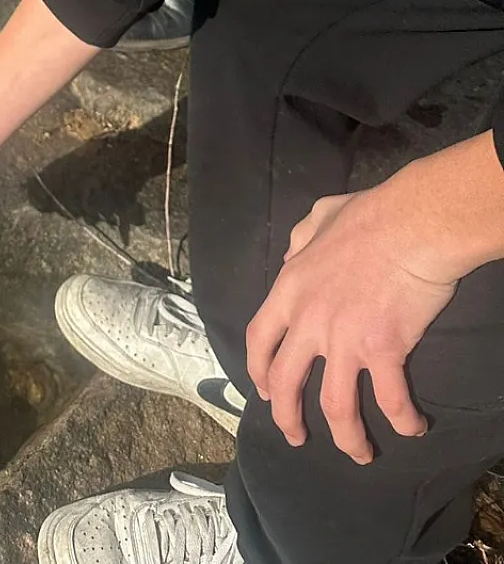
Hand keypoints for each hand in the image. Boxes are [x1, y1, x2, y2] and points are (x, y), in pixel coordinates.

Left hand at [246, 186, 455, 463]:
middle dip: (288, 418)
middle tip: (296, 438)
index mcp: (290, 289)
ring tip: (358, 453)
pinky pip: (391, 401)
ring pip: (335, 406)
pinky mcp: (384, 350)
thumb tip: (290, 257)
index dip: (258, 371)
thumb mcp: (317, 218)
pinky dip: (403, 421)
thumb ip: (299, 240)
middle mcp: (310, 321)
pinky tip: (412, 428)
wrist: (411, 224)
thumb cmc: (368, 215)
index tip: (265, 392)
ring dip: (347, 438)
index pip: (259, 339)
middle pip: (286, 383)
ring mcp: (345, 339)